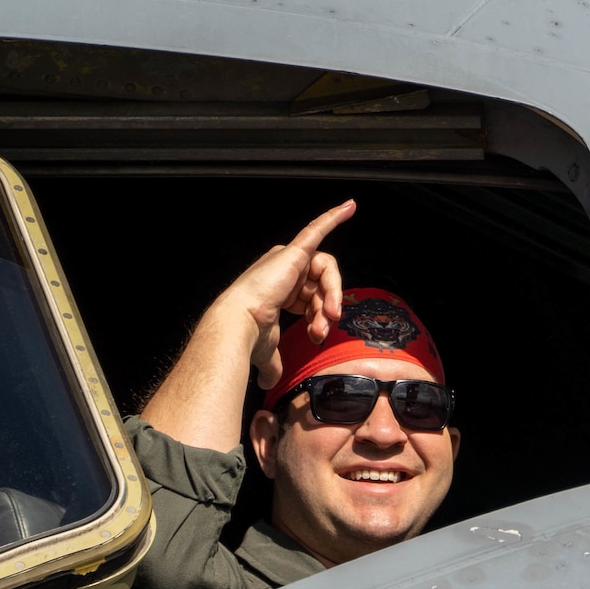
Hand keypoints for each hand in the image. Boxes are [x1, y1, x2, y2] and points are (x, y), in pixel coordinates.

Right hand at [216, 200, 356, 388]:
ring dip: (332, 292)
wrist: (238, 326)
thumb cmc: (248, 337)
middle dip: (326, 308)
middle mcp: (283, 271)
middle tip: (326, 328)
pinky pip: (317, 230)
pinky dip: (334, 217)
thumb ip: (274, 362)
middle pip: (321, 285)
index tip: (319, 336)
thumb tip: (270, 381)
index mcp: (279, 290)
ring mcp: (288, 260)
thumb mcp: (268, 349)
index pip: (311, 298)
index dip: (318, 316)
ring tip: (330, 312)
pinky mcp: (294, 253)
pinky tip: (351, 207)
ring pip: (326, 271)